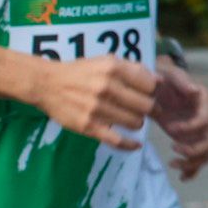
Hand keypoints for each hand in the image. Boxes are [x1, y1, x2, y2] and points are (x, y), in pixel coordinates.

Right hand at [24, 56, 156, 151]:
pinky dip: (130, 145)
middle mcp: (107, 87)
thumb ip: (134, 69)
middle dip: (151, 110)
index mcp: (114, 69)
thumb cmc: (81, 72)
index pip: (150, 86)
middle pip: (147, 106)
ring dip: (138, 123)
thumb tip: (160, 81)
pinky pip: (117, 141)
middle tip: (147, 111)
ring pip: (135, 122)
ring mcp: (97, 108)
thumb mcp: (107, 62)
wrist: (47, 84)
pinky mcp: (88, 126)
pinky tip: (136, 145)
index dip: (153, 92)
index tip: (149, 95)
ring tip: (132, 119)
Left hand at [152, 61, 207, 178]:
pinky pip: (197, 159)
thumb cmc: (162, 76)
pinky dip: (192, 170)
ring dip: (193, 163)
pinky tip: (182, 177)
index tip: (171, 128)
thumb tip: (194, 90)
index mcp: (205, 101)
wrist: (156, 84)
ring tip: (173, 164)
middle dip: (194, 150)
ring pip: (206, 153)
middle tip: (174, 149)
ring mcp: (198, 130)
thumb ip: (181, 81)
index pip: (205, 120)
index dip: (190, 128)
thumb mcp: (169, 73)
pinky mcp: (189, 139)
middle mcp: (206, 117)